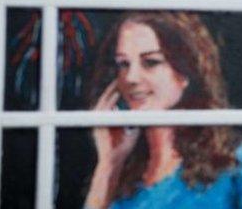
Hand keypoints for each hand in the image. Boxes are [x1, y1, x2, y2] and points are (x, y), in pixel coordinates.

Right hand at [85, 81, 139, 208]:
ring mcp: (98, 123)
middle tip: (118, 79)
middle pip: (105, 100)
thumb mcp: (131, 131)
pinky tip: (117, 95)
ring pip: (103, 103)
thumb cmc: (123, 147)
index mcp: (107, 120)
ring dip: (110, 93)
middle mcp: (101, 120)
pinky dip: (110, 102)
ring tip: (117, 84)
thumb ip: (133, 121)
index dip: (115, 92)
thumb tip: (142, 112)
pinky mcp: (98, 127)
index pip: (110, 102)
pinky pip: (104, 111)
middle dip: (111, 89)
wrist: (114, 161)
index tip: (121, 83)